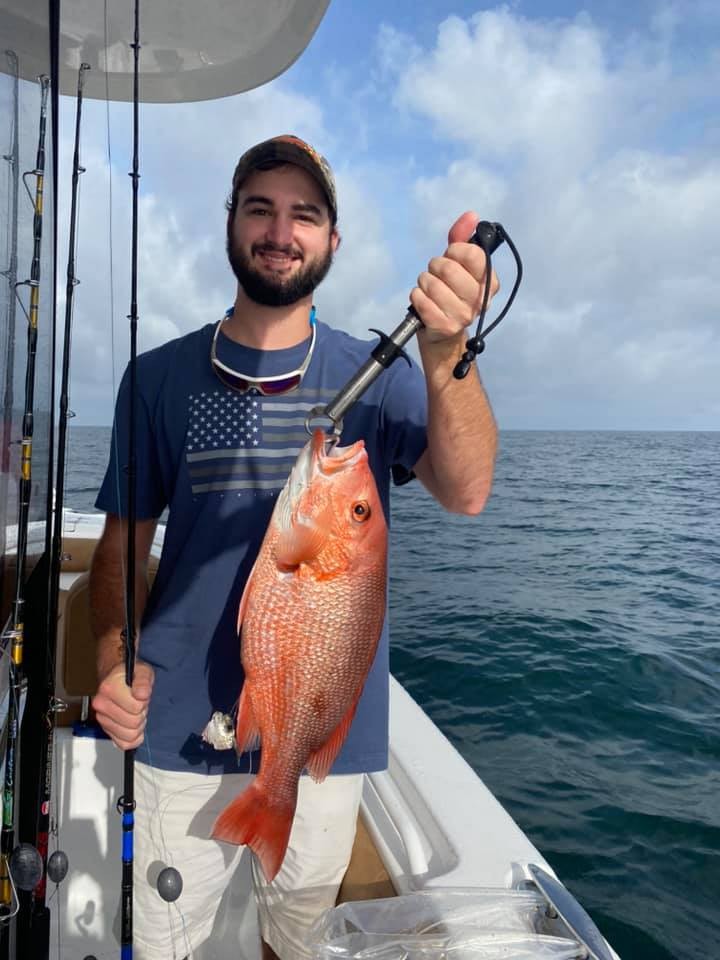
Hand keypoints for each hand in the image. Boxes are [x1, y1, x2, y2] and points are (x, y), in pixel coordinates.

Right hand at [91, 660, 154, 749]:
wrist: (118, 679)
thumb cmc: (131, 675)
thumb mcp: (142, 671)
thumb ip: (143, 681)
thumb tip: (142, 694)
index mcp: (108, 688)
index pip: (135, 708)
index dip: (143, 703)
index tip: (141, 695)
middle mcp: (101, 705)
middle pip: (132, 723)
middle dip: (141, 714)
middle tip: (139, 704)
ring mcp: (102, 719)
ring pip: (128, 736)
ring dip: (137, 726)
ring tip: (135, 713)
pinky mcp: (105, 730)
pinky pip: (123, 743)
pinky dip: (132, 738)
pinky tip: (133, 726)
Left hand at [410, 211, 499, 344]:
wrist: (443, 332)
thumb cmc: (450, 291)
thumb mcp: (458, 263)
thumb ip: (462, 238)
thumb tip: (471, 215)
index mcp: (489, 282)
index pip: (472, 254)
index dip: (454, 251)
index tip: (452, 258)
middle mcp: (481, 300)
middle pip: (448, 268)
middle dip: (435, 267)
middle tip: (437, 276)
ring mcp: (463, 315)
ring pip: (431, 283)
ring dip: (424, 282)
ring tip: (430, 290)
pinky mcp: (445, 326)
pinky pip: (420, 299)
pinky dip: (417, 296)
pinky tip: (424, 302)